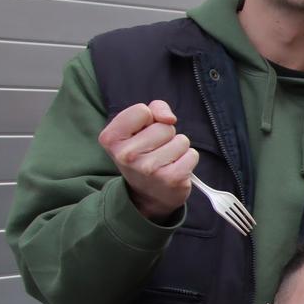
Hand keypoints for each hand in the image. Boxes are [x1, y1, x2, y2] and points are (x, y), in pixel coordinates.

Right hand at [98, 100, 194, 221]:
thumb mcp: (138, 128)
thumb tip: (169, 118)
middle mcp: (126, 155)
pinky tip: (175, 168)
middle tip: (155, 150)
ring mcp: (149, 169)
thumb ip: (154, 110)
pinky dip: (188, 159)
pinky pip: (192, 154)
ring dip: (177, 148)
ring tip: (165, 160)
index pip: (142, 110)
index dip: (149, 119)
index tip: (143, 133)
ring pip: (181, 140)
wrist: (148, 194)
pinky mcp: (171, 179)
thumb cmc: (144, 153)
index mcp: (110, 138)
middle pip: (164, 126)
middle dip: (165, 135)